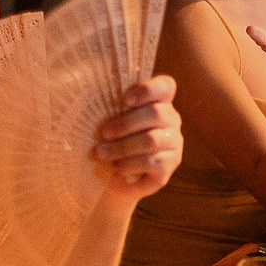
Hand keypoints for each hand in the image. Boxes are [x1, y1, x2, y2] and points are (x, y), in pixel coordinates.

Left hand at [92, 75, 182, 199]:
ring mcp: (173, 144)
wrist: (115, 179)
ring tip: (102, 153)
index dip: (147, 90)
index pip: (165, 86)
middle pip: (156, 114)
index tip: (125, 99)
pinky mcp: (169, 167)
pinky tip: (116, 167)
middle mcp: (171, 121)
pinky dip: (129, 164)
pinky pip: (150, 162)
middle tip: (104, 133)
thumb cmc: (111, 142)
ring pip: (151, 140)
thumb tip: (92, 95)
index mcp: (159, 102)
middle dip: (125, 124)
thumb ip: (110, 108)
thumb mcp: (110, 122)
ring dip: (122, 147)